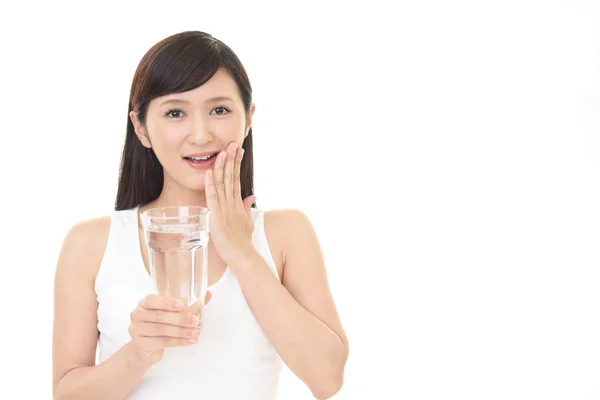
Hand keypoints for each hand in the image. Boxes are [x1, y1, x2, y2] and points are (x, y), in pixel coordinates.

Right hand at [128, 291, 211, 364]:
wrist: (144, 349)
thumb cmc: (160, 325)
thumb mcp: (172, 313)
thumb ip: (190, 304)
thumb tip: (208, 294)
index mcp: (144, 303)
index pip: (152, 300)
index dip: (167, 303)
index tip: (182, 305)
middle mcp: (137, 315)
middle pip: (159, 316)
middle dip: (180, 319)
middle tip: (195, 321)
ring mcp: (137, 330)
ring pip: (162, 330)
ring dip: (181, 332)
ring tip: (196, 332)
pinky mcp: (141, 344)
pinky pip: (163, 342)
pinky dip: (179, 342)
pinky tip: (190, 341)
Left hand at [205, 142, 257, 267]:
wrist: (242, 255)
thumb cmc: (242, 242)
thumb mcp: (247, 222)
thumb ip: (246, 207)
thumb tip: (252, 196)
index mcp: (237, 204)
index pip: (236, 179)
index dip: (236, 164)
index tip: (237, 151)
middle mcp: (232, 203)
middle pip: (230, 177)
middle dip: (231, 160)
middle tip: (232, 144)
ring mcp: (224, 209)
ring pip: (222, 184)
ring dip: (221, 167)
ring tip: (222, 152)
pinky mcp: (217, 217)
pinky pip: (212, 198)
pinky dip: (209, 185)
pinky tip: (208, 173)